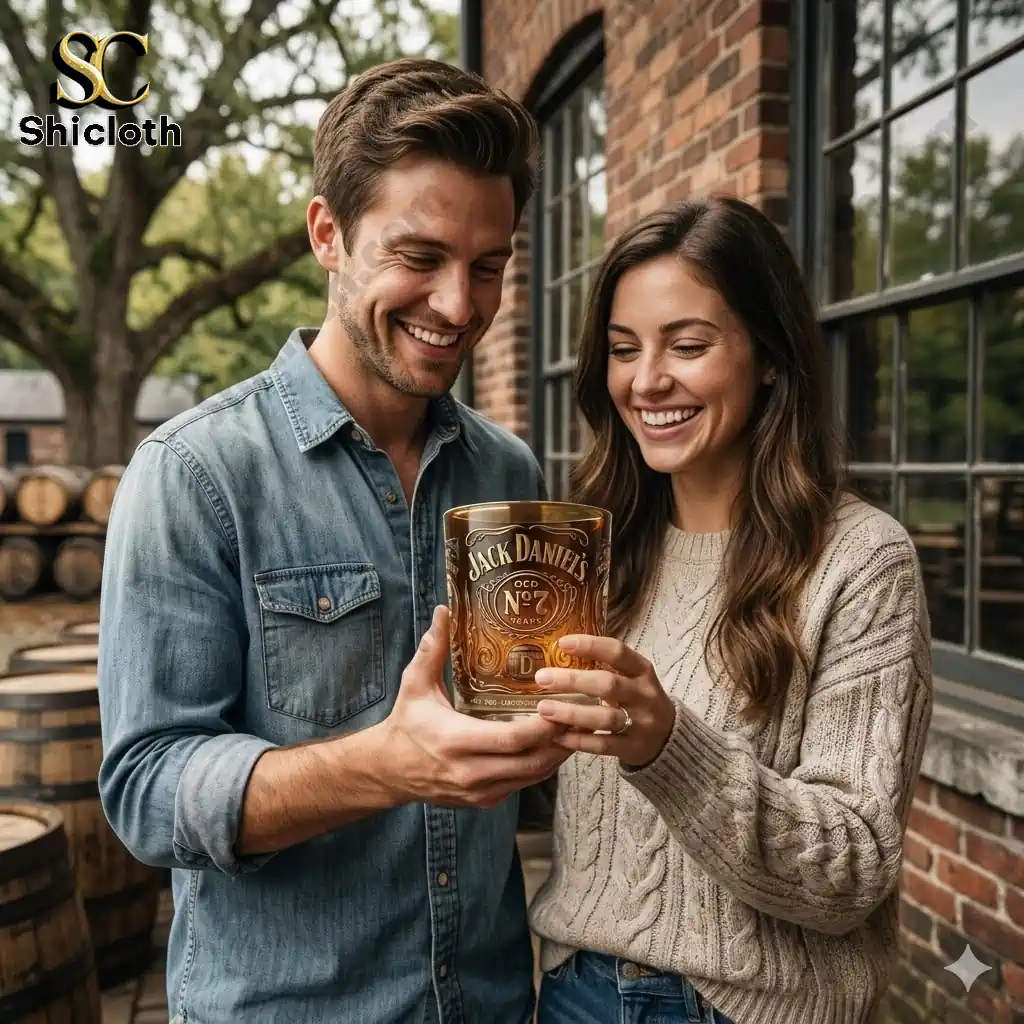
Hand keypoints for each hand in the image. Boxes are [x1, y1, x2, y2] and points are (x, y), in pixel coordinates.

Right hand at [379, 605, 571, 809]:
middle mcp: (471, 771)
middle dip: (561, 740)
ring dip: (558, 755)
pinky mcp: (484, 800)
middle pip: (531, 761)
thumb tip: (444, 611)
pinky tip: (554, 745)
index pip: (511, 739)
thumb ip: (432, 649)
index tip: (563, 705)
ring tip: (578, 728)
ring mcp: (480, 791)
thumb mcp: (414, 684)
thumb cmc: (406, 723)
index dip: (542, 726)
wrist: (389, 771)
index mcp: (456, 740)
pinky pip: (523, 784)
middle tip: (583, 715)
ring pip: (532, 776)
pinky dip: (542, 766)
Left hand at [533, 635, 674, 768]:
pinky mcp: (634, 748)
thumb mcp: (632, 677)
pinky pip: (603, 745)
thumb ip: (607, 666)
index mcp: (642, 671)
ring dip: (571, 713)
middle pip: (608, 684)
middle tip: (542, 678)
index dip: (590, 646)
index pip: (617, 652)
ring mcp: (641, 723)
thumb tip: (561, 650)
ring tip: (543, 709)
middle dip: (572, 680)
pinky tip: (558, 735)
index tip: (562, 643)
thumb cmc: (638, 699)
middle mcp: (644, 695)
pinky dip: (579, 741)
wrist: (668, 737)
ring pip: (605, 718)